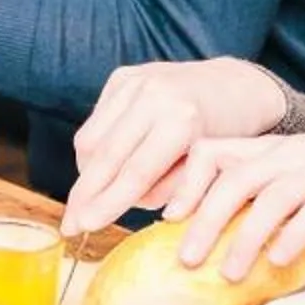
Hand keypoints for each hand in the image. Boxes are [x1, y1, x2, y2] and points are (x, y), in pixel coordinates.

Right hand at [64, 60, 291, 235]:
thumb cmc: (227, 136)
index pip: (135, 172)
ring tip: (93, 197)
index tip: (84, 227)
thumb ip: (168, 190)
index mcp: (183, 120)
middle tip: (69, 226)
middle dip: (84, 195)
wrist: (235, 85)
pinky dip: (95, 150)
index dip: (107, 203)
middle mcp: (154, 95)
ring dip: (88, 174)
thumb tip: (122, 203)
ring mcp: (135, 82)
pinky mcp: (123, 77)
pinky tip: (105, 168)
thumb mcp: (210, 169)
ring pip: (91, 139)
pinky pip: (94, 123)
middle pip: (106, 156)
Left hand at [142, 133, 304, 279]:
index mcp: (270, 148)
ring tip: (229, 273)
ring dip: (243, 239)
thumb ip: (261, 189)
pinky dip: (290, 238)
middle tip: (186, 258)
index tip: (167, 217)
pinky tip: (277, 261)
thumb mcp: (298, 172)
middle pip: (233, 180)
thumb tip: (216, 226)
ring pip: (269, 199)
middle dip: (204, 220)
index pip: (212, 151)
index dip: (185, 182)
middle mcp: (289, 154)